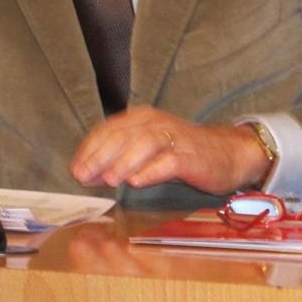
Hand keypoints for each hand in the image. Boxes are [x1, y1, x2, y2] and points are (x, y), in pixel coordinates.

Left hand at [69, 106, 269, 194]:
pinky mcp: (190, 156)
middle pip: (123, 136)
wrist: (226, 153)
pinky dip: (151, 171)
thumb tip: (88, 173)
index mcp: (141, 119)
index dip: (89, 149)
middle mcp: (156, 123)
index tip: (75, 170)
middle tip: (83, 176)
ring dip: (124, 162)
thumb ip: (120, 156)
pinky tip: (138, 182)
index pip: (108, 130)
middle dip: (100, 156)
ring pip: (144, 144)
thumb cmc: (181, 153)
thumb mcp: (147, 148)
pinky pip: (169, 162)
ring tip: (109, 179)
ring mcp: (174, 139)